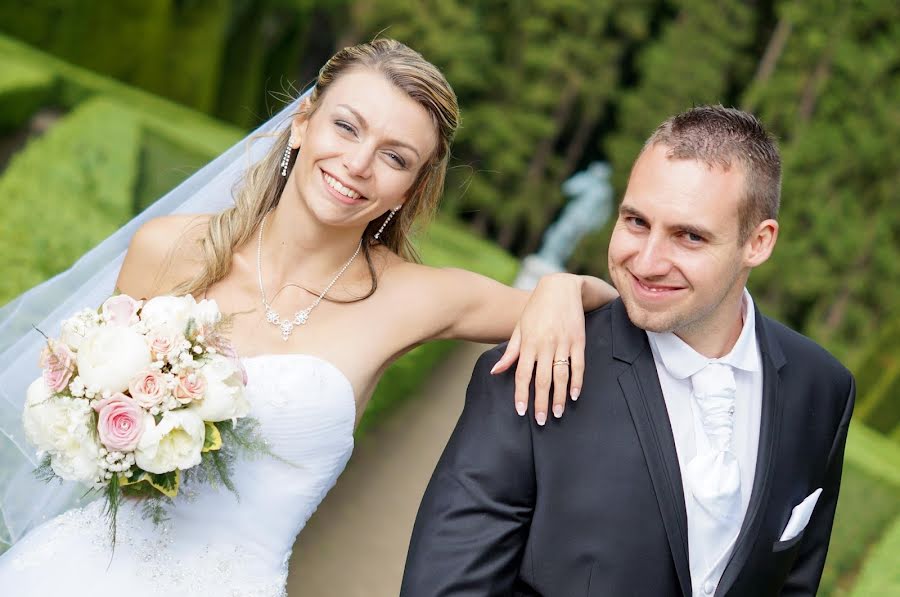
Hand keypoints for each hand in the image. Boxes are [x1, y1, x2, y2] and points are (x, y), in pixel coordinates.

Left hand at [490, 273, 585, 424]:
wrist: (562, 287)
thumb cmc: (536, 309)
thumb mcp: (520, 327)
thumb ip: (510, 352)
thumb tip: (496, 372)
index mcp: (528, 342)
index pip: (522, 374)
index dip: (521, 394)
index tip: (521, 411)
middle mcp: (545, 344)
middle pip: (542, 379)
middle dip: (541, 402)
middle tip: (541, 421)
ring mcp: (563, 343)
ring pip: (561, 375)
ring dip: (559, 396)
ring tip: (557, 413)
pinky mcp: (578, 340)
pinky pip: (579, 365)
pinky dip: (577, 381)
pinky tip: (574, 395)